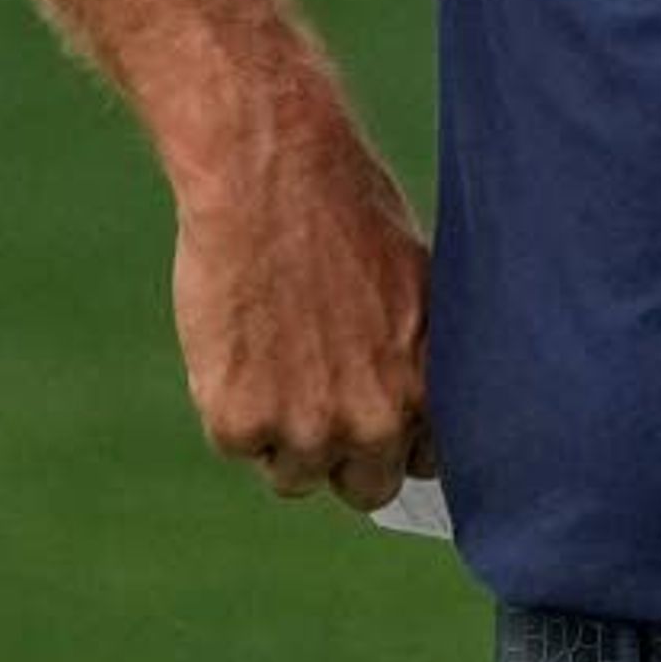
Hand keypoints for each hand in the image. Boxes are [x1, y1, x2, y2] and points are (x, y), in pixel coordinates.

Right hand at [168, 111, 434, 511]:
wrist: (271, 174)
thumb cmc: (348, 210)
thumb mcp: (419, 285)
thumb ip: (422, 358)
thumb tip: (426, 403)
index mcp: (429, 391)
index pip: (423, 464)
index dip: (395, 437)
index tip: (373, 407)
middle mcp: (374, 423)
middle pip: (364, 487)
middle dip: (344, 451)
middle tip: (317, 386)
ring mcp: (305, 430)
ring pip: (295, 475)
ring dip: (283, 433)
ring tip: (277, 352)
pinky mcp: (238, 423)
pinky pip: (239, 445)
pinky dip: (231, 403)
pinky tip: (242, 339)